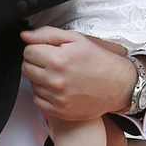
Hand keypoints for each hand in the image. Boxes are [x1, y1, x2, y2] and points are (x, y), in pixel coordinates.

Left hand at [20, 27, 135, 120]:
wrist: (120, 85)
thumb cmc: (99, 61)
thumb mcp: (76, 39)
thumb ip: (47, 34)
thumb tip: (25, 36)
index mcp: (59, 60)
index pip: (28, 52)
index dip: (36, 49)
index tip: (46, 51)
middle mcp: (57, 80)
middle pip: (26, 68)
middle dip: (36, 63)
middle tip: (52, 62)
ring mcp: (58, 98)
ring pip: (32, 84)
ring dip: (40, 79)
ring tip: (58, 75)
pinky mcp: (61, 111)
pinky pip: (38, 101)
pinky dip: (44, 94)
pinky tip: (58, 88)